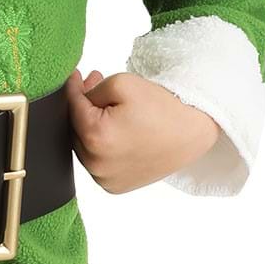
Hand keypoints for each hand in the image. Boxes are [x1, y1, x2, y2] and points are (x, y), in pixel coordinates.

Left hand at [64, 65, 221, 194]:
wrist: (192, 133)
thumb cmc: (162, 108)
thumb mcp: (121, 83)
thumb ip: (90, 90)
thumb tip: (76, 97)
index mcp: (95, 138)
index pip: (72, 107)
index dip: (72, 88)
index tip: (75, 76)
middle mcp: (97, 164)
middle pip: (75, 129)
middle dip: (82, 106)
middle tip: (92, 85)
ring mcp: (105, 179)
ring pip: (84, 147)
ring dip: (90, 126)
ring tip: (106, 106)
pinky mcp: (115, 186)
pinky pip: (98, 163)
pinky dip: (100, 147)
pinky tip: (114, 130)